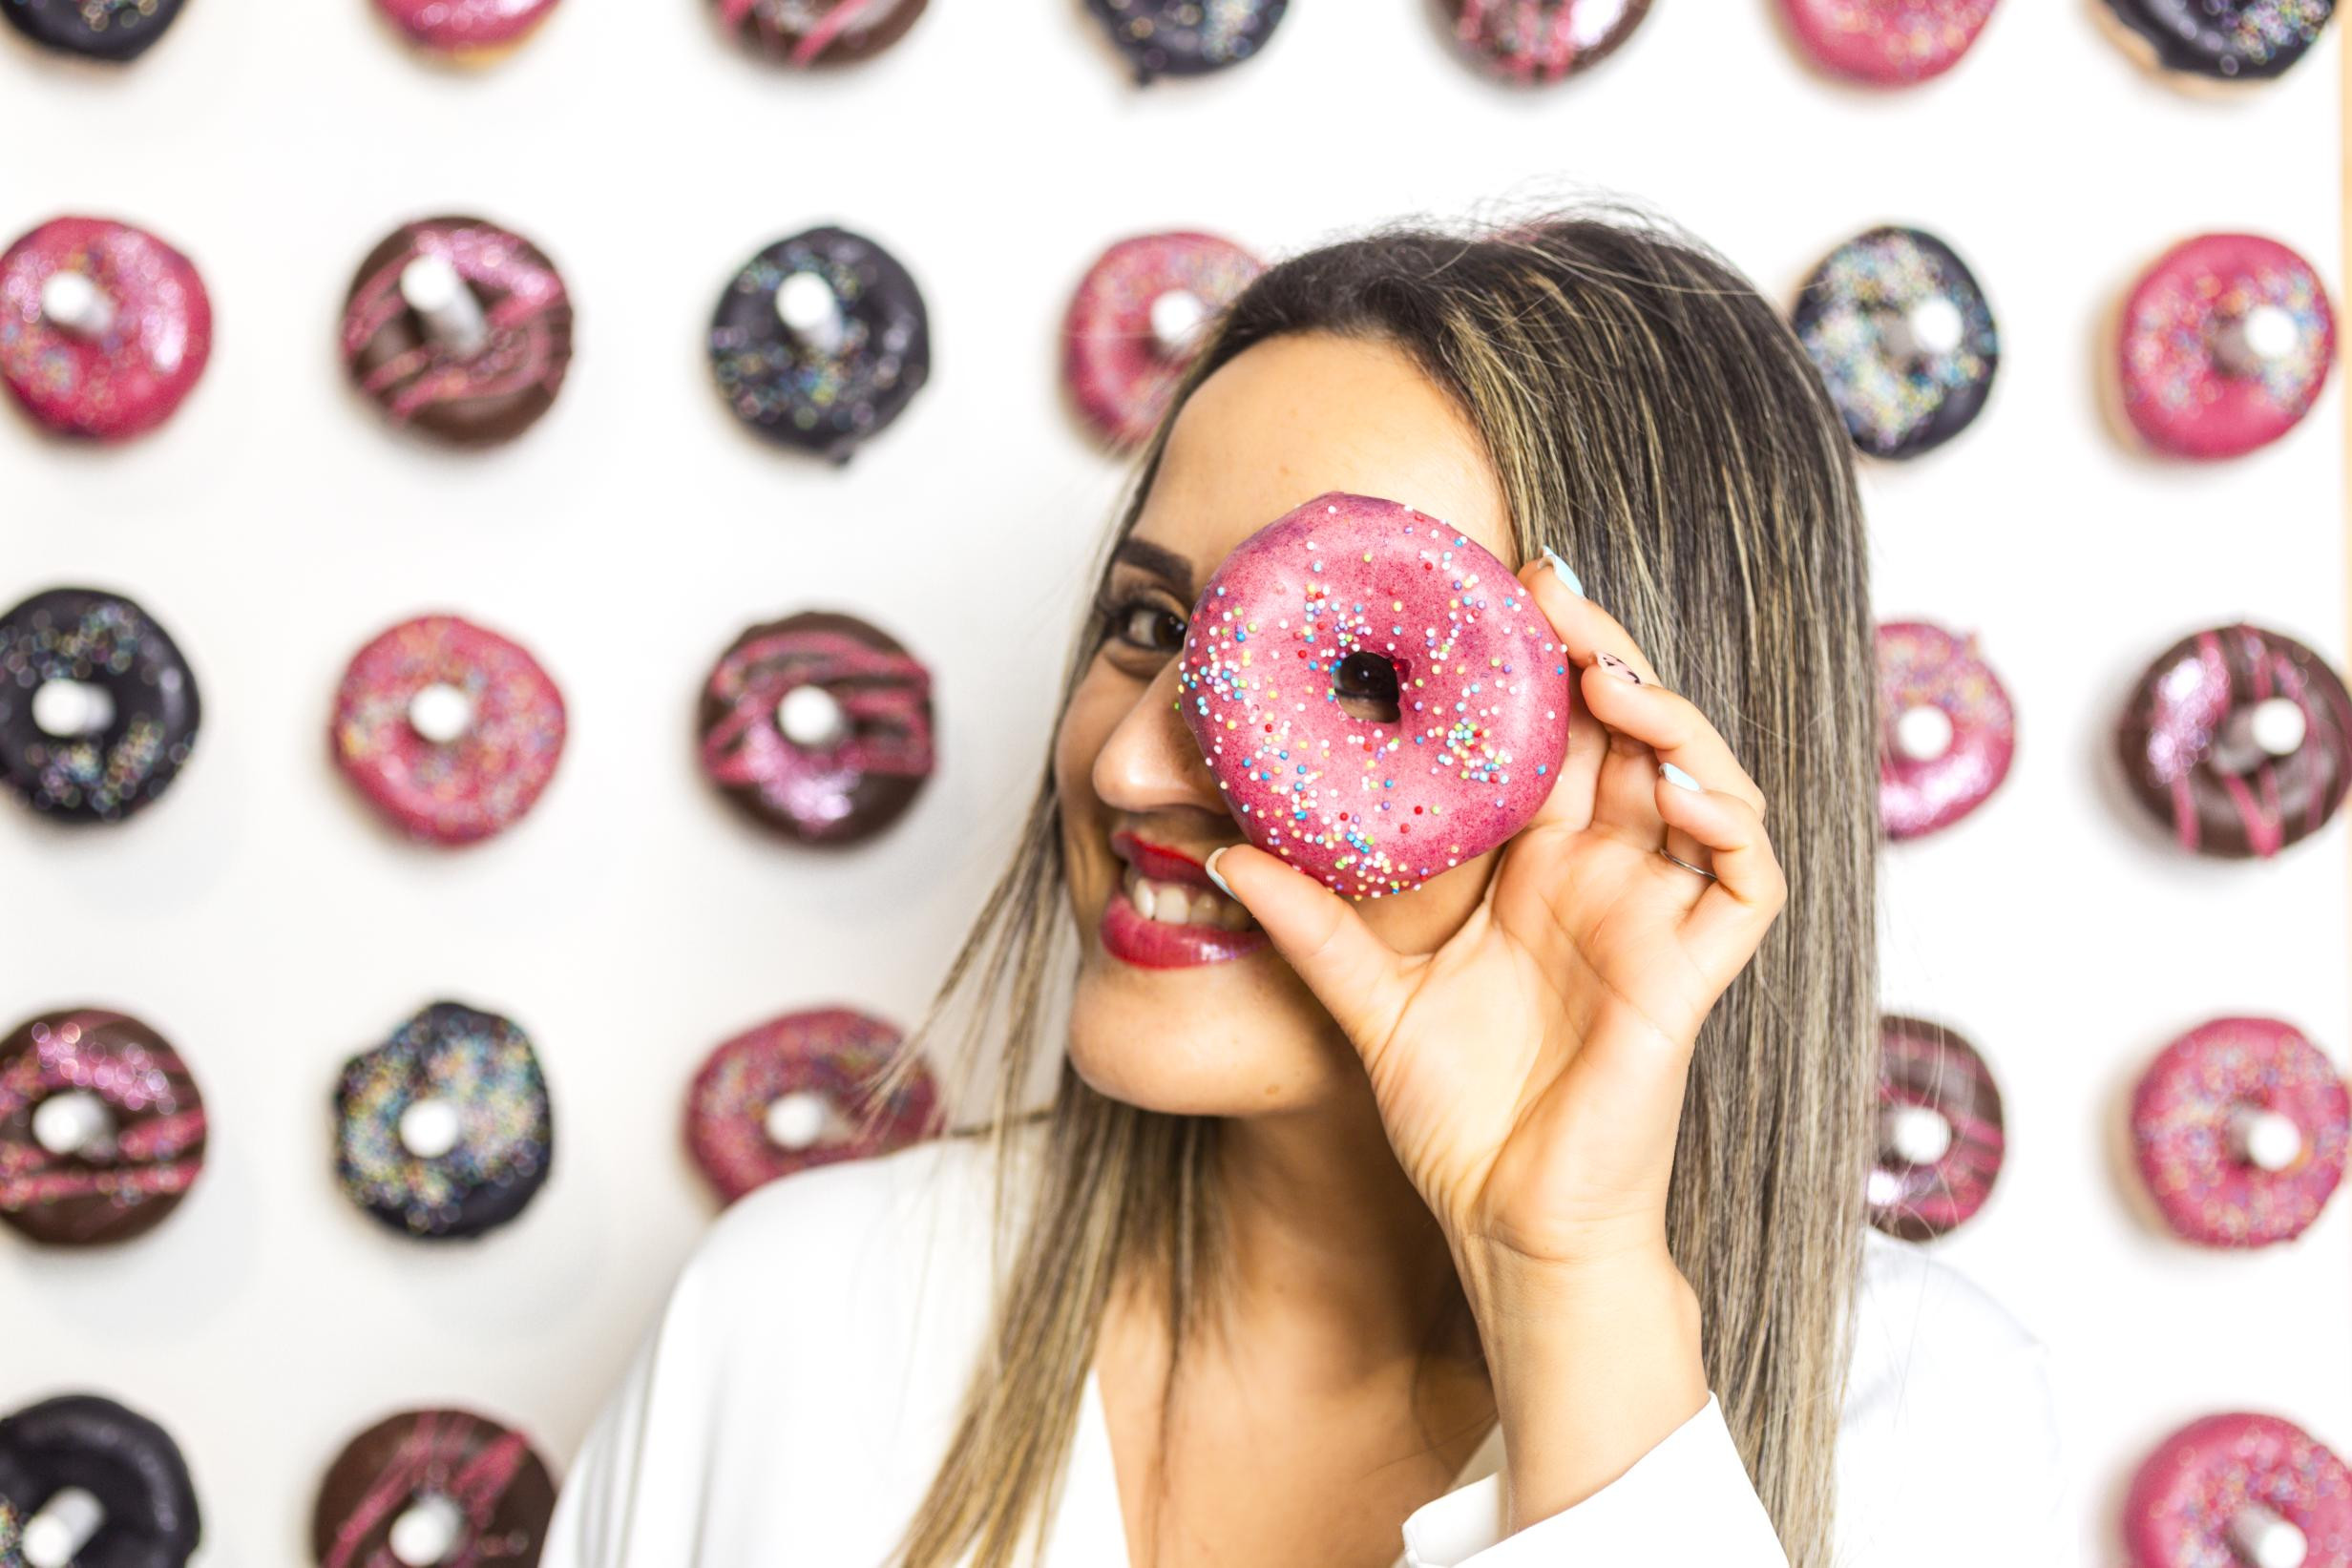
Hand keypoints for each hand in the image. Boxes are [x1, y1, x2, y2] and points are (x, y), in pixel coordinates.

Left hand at [1204, 552, 1786, 1517]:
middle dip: (1602, 653)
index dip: (1538, 662)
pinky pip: (1746, 878)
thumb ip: (1309, 923)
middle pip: (1626, 733)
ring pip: (1699, 783)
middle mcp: (1603, 876)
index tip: (1494, 589)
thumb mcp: (1367, 1001)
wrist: (1506, 1225)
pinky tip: (1680, 788)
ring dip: (1669, 718)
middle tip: (1547, 590)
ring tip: (1611, 677)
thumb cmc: (1454, 1117)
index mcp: (1534, 867)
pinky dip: (1731, 823)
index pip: (1550, 736)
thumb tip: (1217, 852)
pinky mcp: (1694, 972)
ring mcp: (1656, 918)